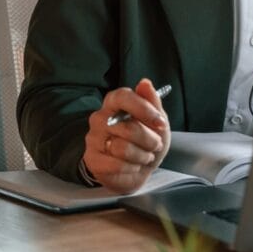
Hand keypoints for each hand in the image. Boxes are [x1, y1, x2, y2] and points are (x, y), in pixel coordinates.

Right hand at [82, 78, 170, 192]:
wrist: (137, 168)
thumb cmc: (147, 140)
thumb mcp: (157, 120)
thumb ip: (153, 101)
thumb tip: (144, 83)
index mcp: (114, 102)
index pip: (123, 97)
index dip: (144, 110)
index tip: (160, 123)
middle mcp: (100, 117)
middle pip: (128, 128)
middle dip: (150, 140)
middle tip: (156, 145)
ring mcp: (93, 138)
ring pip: (122, 148)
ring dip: (142, 156)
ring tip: (145, 156)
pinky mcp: (92, 159)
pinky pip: (116, 165)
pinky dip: (132, 167)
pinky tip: (133, 166)